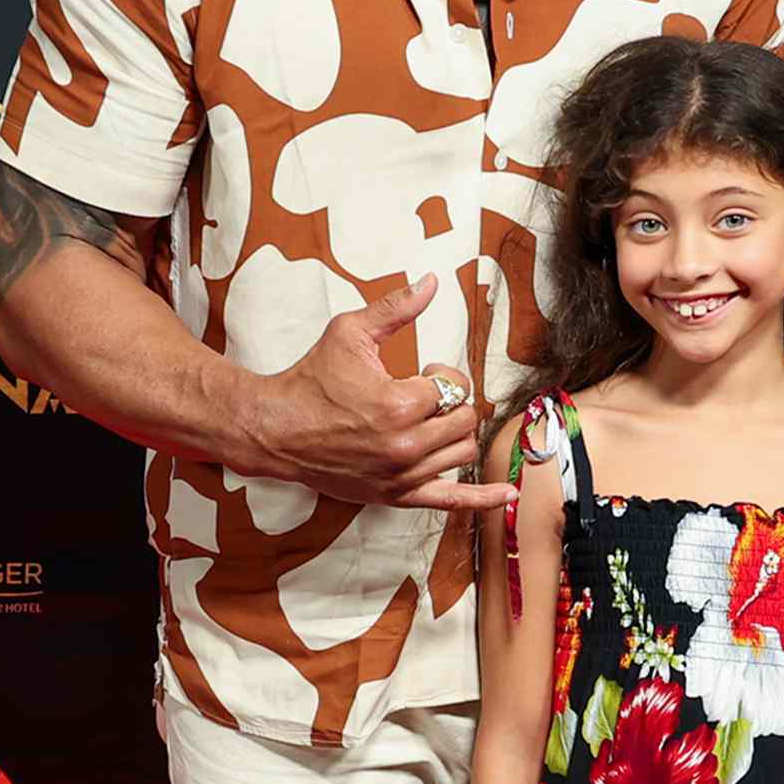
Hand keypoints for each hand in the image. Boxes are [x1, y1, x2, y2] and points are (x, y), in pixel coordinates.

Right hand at [256, 274, 516, 512]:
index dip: (442, 372)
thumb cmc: (311, 379)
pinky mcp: (394, 496)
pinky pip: (449, 502)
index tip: (421, 370)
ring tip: (429, 419)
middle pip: (464, 419)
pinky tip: (507, 494)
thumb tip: (431, 282)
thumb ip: (396, 308)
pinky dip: (482, 498)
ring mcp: (400, 475)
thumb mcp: (351, 333)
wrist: (276, 429)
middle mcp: (404, 445)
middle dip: (451, 401)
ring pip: (462, 452)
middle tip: (424, 393)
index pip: (453, 386)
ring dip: (454, 431)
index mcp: (398, 404)